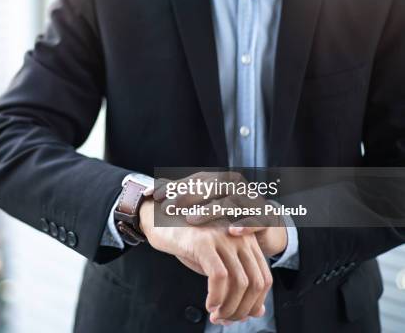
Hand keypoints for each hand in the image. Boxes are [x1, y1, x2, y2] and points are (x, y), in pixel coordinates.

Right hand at [140, 199, 271, 324]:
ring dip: (229, 307)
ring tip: (216, 315)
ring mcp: (222, 238)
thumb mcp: (218, 264)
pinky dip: (217, 295)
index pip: (264, 279)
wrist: (160, 222)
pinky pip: (219, 276)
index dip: (254, 303)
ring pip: (239, 282)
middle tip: (225, 319)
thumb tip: (259, 312)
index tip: (239, 316)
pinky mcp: (204, 242)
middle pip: (255, 283)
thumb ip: (238, 284)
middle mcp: (240, 238)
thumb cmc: (189, 245)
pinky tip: (209, 304)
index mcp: (248, 242)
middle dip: (242, 309)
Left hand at [150, 171, 286, 257]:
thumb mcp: (202, 204)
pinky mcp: (265, 216)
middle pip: (209, 187)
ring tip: (191, 220)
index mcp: (216, 180)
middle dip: (186, 197)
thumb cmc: (225, 215)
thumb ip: (179, 197)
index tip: (152, 196)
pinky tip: (232, 232)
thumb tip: (148, 190)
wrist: (264, 223)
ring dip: (210, 211)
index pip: (191, 180)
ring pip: (230, 201)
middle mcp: (233, 186)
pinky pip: (256, 219)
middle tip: (167, 209)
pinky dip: (245, 224)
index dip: (172, 187)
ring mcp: (250, 199)